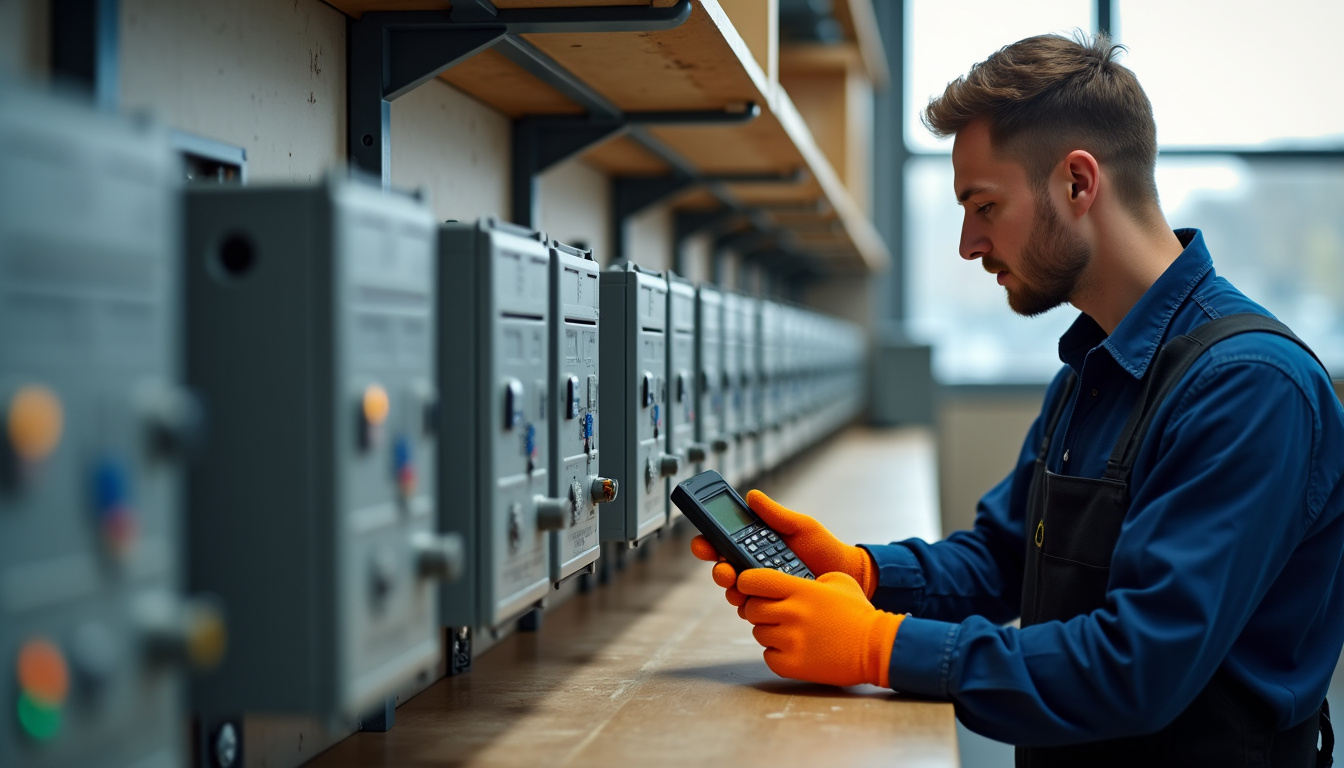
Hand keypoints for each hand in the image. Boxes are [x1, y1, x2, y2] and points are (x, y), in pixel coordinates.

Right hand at [689, 490, 877, 609]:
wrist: (845, 574)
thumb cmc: (823, 547)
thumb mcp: (800, 526)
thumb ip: (776, 514)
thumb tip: (752, 495)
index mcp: (754, 543)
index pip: (722, 542)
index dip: (706, 542)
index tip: (702, 543)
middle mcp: (752, 566)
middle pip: (722, 569)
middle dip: (718, 570)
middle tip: (725, 570)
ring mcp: (761, 587)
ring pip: (733, 591)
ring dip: (733, 589)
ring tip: (742, 586)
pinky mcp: (771, 606)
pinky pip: (752, 609)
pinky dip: (752, 605)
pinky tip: (761, 600)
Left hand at [738, 569, 903, 687]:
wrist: (877, 648)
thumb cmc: (858, 613)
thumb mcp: (838, 580)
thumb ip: (809, 576)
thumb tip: (788, 579)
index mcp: (801, 590)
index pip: (753, 580)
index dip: (747, 582)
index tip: (750, 586)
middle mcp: (792, 614)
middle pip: (751, 608)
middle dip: (759, 608)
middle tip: (775, 612)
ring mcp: (791, 641)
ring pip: (759, 632)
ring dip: (770, 631)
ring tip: (792, 632)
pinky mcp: (792, 665)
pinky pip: (768, 655)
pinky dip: (777, 653)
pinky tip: (795, 649)